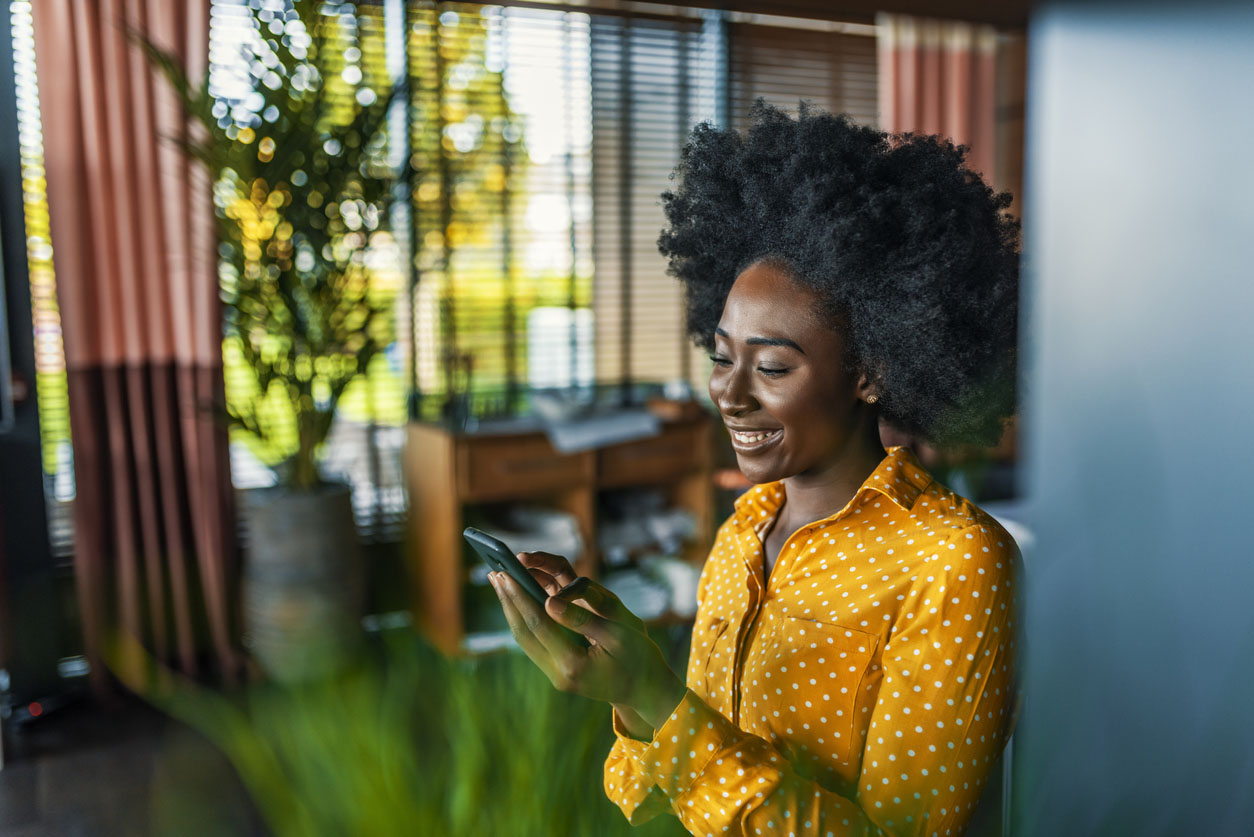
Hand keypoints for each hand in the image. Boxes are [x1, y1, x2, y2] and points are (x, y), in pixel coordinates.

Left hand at [490, 553, 686, 730]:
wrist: (646, 692)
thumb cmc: (640, 657)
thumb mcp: (620, 633)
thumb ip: (583, 617)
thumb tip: (549, 601)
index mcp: (574, 664)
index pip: (539, 624)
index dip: (520, 596)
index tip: (506, 573)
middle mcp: (559, 674)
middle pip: (524, 632)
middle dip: (508, 600)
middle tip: (494, 571)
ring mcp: (556, 676)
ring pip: (524, 639)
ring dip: (511, 609)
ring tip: (499, 582)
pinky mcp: (557, 672)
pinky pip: (534, 642)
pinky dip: (524, 619)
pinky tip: (518, 601)